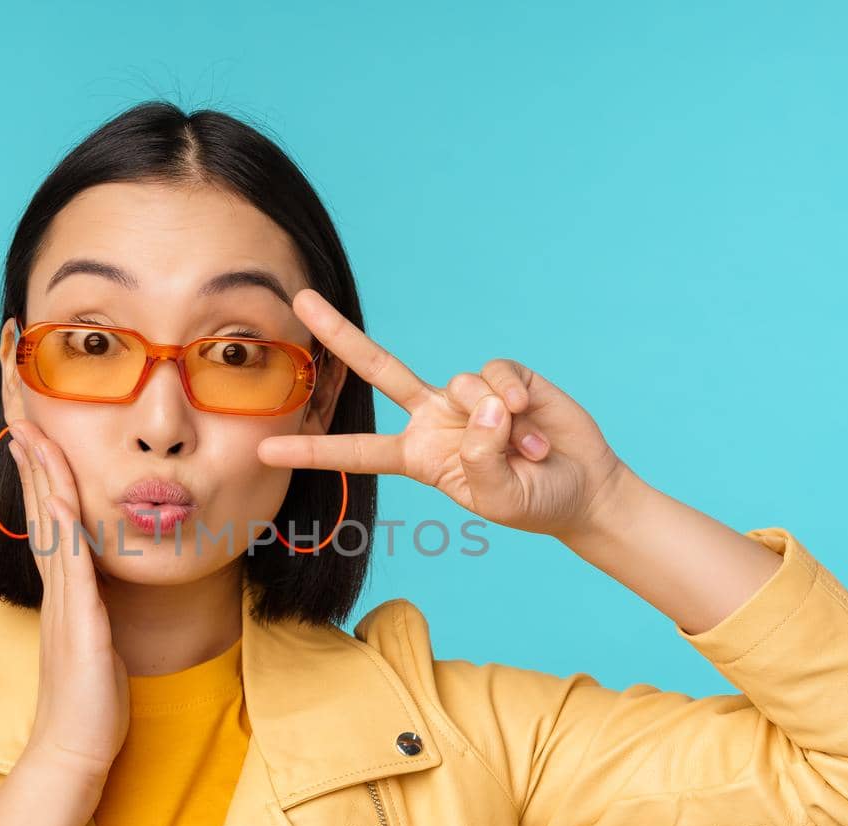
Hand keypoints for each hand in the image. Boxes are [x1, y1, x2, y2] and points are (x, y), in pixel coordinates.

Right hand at [4, 418, 129, 779]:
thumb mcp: (95, 646)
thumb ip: (93, 614)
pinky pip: (72, 570)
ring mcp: (66, 606)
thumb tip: (97, 598)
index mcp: (64, 593)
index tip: (33, 435)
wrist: (74, 752)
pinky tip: (57, 501)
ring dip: (43, 480)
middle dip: (34, 460)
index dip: (42, 476)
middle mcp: (59, 591)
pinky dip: (64, 532)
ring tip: (29, 435)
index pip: (51, 522)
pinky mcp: (79, 626)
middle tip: (19, 414)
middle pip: (42, 512)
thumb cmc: (89, 705)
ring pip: (52, 529)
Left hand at [257, 289, 633, 538]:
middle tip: (300, 301)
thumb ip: (481, 457)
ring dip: (500, 421)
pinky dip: (515, 396)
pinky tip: (533, 419)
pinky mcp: (503, 376)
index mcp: (419, 455)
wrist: (582, 488)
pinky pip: (495, 372)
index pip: (356, 451)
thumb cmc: (533, 502)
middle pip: (377, 369)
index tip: (265, 448)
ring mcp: (466, 394)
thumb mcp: (499, 498)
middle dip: (339, 333)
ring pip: (461, 383)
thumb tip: (483, 403)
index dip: (313, 450)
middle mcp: (434, 417)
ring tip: (527, 451)